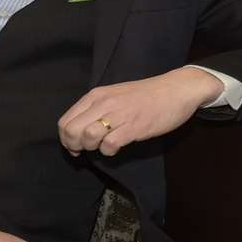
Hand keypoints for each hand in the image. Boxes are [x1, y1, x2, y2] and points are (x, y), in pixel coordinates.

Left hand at [58, 67, 224, 155]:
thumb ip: (96, 109)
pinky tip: (118, 146)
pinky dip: (109, 151)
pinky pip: (109, 145)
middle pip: (71, 131)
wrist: (176, 90)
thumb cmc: (146, 95)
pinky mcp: (134, 126)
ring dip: (92, 147)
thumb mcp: (115, 95)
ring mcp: (119, 114)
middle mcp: (104, 103)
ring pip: (88, 137)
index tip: (76, 146)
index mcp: (96, 95)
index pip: (65, 121)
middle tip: (87, 150)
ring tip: (104, 145)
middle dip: (75, 146)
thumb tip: (80, 130)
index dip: (66, 139)